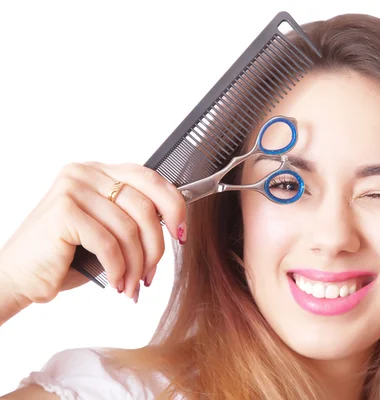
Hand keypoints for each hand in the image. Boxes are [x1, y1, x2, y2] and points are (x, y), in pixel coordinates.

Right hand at [0, 162, 185, 307]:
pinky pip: (109, 244)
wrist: (17, 276)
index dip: (174, 206)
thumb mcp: (107, 230)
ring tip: (130, 285)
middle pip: (144, 205)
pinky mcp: (64, 212)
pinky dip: (118, 269)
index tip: (182, 234)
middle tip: (152, 273)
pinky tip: (116, 283)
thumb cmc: (64, 256)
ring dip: (136, 265)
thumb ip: (134, 218)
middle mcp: (85, 172)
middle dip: (156, 246)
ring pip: (129, 229)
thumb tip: (176, 225)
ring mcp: (72, 189)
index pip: (151, 177)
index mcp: (99, 171)